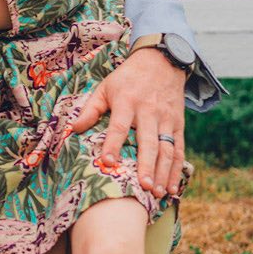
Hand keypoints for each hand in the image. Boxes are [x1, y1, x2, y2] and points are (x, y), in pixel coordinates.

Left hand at [70, 47, 188, 195]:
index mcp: (127, 102)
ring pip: (166, 149)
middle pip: (148, 142)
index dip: (112, 144)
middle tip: (142, 186)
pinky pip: (179, 149)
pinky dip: (176, 169)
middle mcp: (149, 111)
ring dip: (162, 172)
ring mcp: (166, 119)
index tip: (106, 162)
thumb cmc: (127, 78)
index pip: (119, 126)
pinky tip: (171, 186)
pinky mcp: (179, 124)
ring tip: (156, 192)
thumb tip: (74, 129)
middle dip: (146, 165)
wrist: (162, 61)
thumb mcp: (105, 87)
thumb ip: (90, 109)